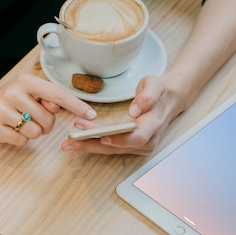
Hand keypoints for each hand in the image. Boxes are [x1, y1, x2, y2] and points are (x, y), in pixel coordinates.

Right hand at [0, 72, 96, 146]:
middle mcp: (12, 93)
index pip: (58, 94)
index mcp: (25, 81)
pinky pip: (21, 141)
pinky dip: (21, 139)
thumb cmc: (11, 97)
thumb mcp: (29, 90)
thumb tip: (58, 107)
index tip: (91, 114)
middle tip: (35, 118)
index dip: (76, 105)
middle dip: (47, 124)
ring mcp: (1, 111)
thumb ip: (47, 97)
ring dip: (34, 132)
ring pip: (35, 133)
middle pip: (48, 119)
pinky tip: (11, 129)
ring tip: (22, 123)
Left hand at [61, 75, 181, 154]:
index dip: (120, 139)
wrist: (168, 101)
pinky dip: (94, 145)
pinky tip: (78, 142)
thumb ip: (148, 95)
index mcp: (154, 125)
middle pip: (118, 147)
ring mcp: (140, 146)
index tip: (102, 136)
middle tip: (71, 140)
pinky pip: (111, 148)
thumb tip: (136, 109)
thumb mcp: (156, 85)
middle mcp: (147, 141)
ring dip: (89, 146)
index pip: (137, 137)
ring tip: (68, 144)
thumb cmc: (160, 92)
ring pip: (112, 150)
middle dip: (93, 144)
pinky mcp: (131, 147)